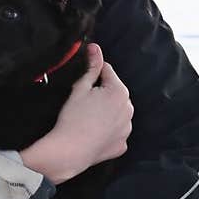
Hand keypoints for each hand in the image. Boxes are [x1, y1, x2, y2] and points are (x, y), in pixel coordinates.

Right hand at [21, 44, 131, 182]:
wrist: (69, 151)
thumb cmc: (72, 117)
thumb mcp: (80, 88)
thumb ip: (91, 67)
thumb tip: (95, 47)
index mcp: (120, 91)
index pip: (108, 72)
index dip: (94, 75)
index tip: (83, 84)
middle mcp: (129, 109)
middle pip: (115, 93)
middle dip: (103, 94)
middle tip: (84, 103)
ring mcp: (127, 129)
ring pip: (117, 113)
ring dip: (107, 112)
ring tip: (89, 119)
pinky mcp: (122, 145)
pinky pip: (116, 132)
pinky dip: (108, 131)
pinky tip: (93, 133)